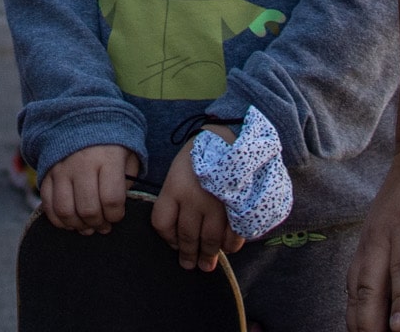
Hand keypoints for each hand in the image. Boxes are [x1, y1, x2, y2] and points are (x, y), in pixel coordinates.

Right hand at [39, 144, 139, 234]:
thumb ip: (127, 181)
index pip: (111, 199)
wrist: (81, 118)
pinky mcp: (46, 173)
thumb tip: (114, 208)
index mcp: (107, 158)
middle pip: (88, 209)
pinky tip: (71, 220)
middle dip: (98, 224)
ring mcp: (61, 169)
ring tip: (87, 225)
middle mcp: (81, 163)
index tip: (117, 215)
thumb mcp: (128, 155)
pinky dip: (59, 220)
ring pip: (65, 210)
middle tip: (104, 225)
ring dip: (78, 225)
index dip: (116, 215)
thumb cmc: (111, 143)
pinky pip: (47, 205)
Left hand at [154, 133, 240, 270]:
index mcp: (174, 187)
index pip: (162, 223)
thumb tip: (176, 228)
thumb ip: (176, 196)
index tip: (172, 243)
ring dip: (208, 255)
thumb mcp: (179, 169)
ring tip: (206, 266)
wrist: (233, 134)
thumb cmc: (203, 153)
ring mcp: (217, 204)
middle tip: (189, 265)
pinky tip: (227, 248)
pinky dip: (230, 245)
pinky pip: (233, 235)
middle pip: (186, 236)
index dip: (166, 238)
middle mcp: (193, 199)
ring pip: (209, 240)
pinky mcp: (237, 207)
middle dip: (188, 254)